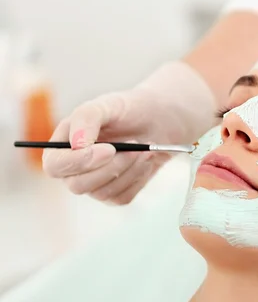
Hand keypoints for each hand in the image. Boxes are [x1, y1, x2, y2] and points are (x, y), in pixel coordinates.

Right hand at [43, 62, 215, 203]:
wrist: (158, 121)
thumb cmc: (128, 110)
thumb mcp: (108, 104)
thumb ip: (86, 118)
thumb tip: (76, 144)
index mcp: (63, 145)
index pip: (55, 166)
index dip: (78, 162)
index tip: (109, 149)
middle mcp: (74, 168)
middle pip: (77, 185)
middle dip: (111, 167)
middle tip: (135, 147)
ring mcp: (94, 183)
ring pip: (102, 193)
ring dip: (129, 170)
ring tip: (145, 149)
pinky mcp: (115, 193)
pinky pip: (122, 197)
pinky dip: (137, 178)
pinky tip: (145, 160)